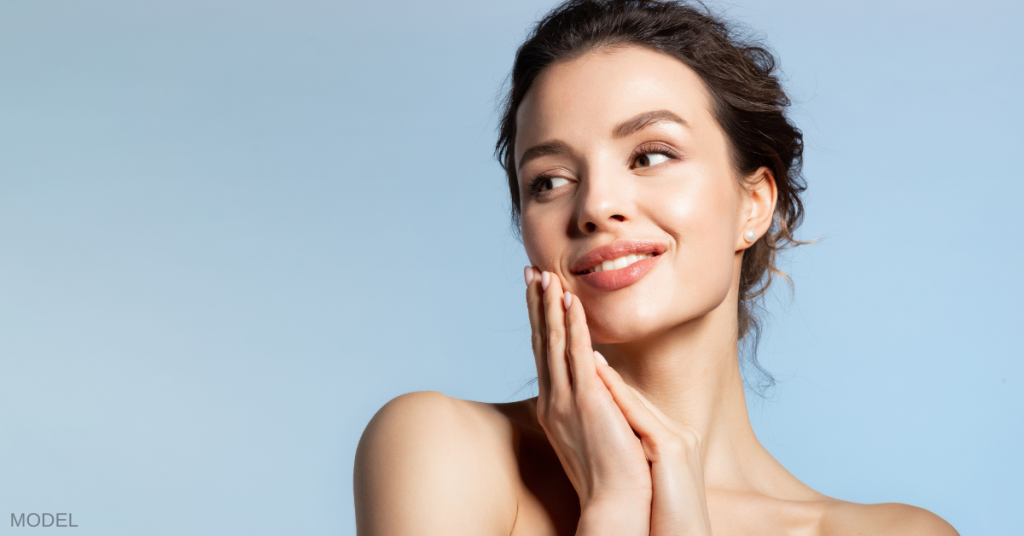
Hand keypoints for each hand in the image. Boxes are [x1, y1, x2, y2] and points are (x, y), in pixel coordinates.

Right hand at [525, 267, 651, 534]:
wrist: (614, 503)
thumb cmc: (611, 474)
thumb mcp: (594, 430)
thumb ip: (591, 401)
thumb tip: (596, 376)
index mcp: (554, 406)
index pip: (545, 353)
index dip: (539, 319)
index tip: (535, 291)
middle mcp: (552, 400)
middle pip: (542, 341)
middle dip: (536, 303)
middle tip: (530, 270)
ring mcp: (566, 400)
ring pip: (555, 343)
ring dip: (549, 306)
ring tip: (546, 274)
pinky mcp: (585, 402)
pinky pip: (577, 355)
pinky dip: (573, 326)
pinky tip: (571, 301)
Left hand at [595, 360, 712, 535]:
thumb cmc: (664, 519)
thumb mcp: (651, 480)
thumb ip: (638, 457)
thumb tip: (613, 444)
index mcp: (674, 441)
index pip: (634, 405)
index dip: (607, 383)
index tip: (582, 359)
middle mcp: (678, 433)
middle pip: (633, 394)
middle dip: (601, 368)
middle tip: (574, 337)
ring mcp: (677, 438)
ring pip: (633, 396)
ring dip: (601, 368)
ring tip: (580, 344)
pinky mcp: (671, 448)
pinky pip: (637, 414)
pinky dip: (614, 390)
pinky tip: (593, 371)